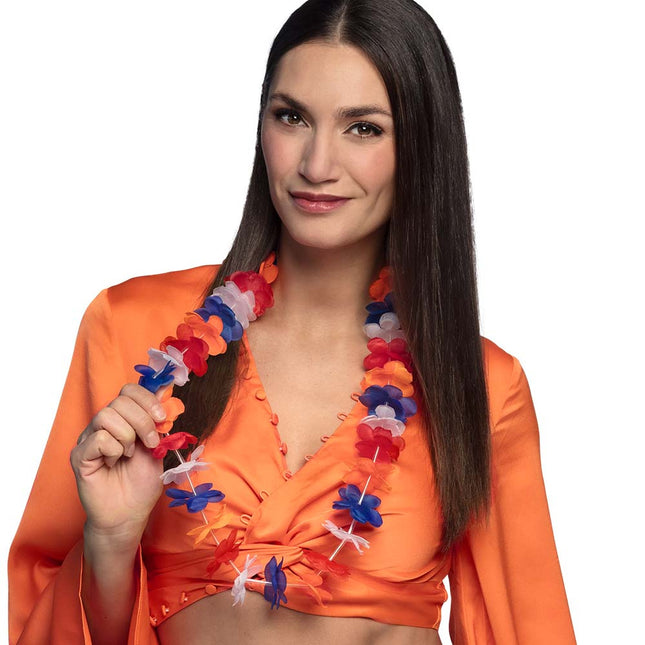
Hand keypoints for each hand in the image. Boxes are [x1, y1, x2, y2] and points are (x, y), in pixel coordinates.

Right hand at [71, 383, 166, 544]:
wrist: (128, 514)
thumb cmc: (141, 483)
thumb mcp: (157, 448)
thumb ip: (158, 422)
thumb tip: (166, 390)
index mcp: (124, 419)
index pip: (129, 390)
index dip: (147, 399)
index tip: (162, 417)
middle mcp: (104, 425)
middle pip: (120, 400)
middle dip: (143, 421)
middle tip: (151, 443)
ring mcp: (89, 438)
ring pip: (107, 416)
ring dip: (128, 437)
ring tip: (128, 455)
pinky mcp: (80, 455)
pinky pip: (99, 438)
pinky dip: (114, 450)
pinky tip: (114, 463)